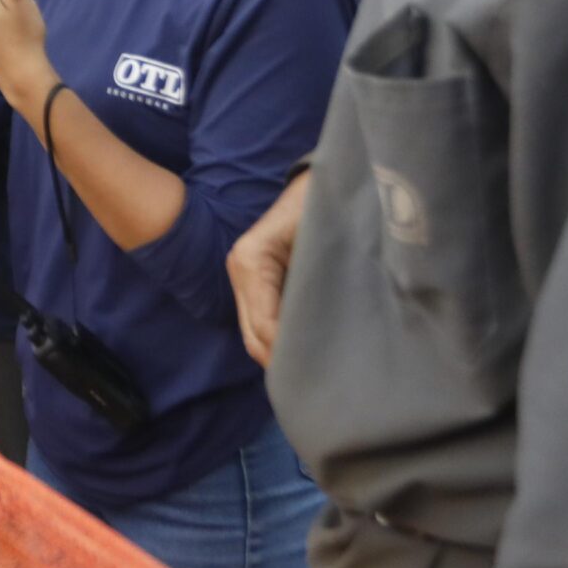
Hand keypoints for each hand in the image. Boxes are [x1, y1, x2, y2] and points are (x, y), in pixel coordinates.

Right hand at [228, 171, 310, 366]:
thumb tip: (319, 336)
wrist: (327, 182)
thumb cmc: (327, 206)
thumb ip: (317, 285)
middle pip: (254, 337)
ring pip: (255, 335)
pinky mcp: (256, 283)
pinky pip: (263, 324)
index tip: (324, 373)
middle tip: (322, 385)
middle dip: (284, 362)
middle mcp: (240, 271)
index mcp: (251, 260)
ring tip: (317, 375)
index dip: (290, 352)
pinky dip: (281, 342)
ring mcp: (244, 278)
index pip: (265, 325)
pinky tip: (308, 355)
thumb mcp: (324, 242)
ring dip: (282, 355)